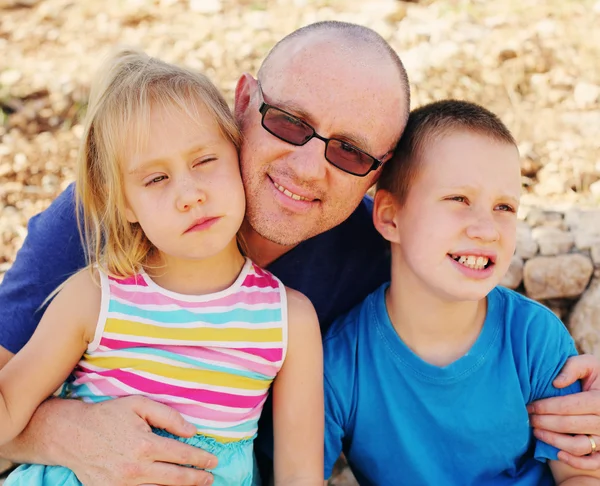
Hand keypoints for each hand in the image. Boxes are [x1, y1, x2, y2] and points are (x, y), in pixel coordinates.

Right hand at [31, 396, 215, 484]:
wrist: (71, 434)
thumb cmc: (107, 416)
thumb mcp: (139, 405)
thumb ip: (168, 416)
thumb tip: (192, 432)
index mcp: (145, 445)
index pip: (182, 455)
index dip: (200, 459)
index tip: (213, 461)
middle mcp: (136, 468)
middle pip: (176, 478)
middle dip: (197, 479)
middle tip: (210, 478)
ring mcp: (123, 484)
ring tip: (195, 485)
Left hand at [528, 354, 599, 469]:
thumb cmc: (595, 376)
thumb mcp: (588, 364)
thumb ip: (572, 367)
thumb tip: (556, 383)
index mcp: (599, 399)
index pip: (567, 406)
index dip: (545, 407)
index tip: (529, 406)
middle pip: (568, 425)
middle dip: (543, 422)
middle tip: (528, 418)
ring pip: (578, 446)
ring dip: (553, 440)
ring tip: (536, 431)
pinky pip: (593, 462)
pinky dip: (576, 461)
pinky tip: (557, 453)